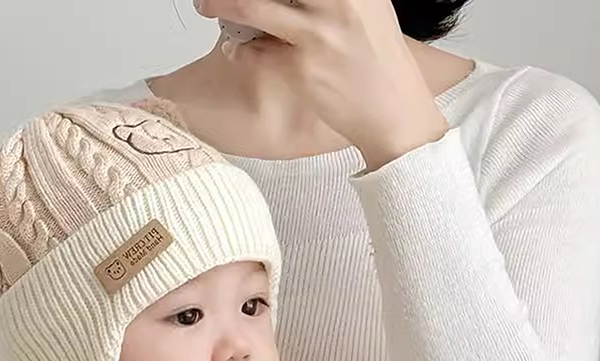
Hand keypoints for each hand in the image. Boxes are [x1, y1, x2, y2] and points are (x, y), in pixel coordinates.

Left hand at [195, 0, 448, 169]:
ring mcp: (317, 34)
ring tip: (206, 5)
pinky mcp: (301, 68)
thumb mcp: (365, 7)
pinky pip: (256, 53)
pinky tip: (238, 50)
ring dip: (221, 5)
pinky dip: (240, 50)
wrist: (393, 110)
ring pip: (253, 7)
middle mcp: (338, 1)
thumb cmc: (377, 60)